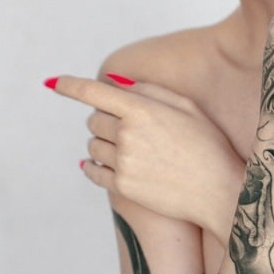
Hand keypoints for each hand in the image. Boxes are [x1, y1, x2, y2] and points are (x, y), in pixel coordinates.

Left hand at [46, 76, 243, 235]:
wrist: (220, 191)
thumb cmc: (209, 146)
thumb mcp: (188, 107)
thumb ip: (149, 91)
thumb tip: (115, 84)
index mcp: (142, 110)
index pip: (94, 92)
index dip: (70, 85)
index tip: (53, 83)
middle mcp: (128, 135)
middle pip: (94, 121)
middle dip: (107, 121)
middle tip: (132, 128)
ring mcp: (123, 163)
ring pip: (92, 147)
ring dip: (104, 144)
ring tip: (132, 150)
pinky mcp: (122, 187)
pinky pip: (93, 171)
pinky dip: (96, 166)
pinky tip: (108, 165)